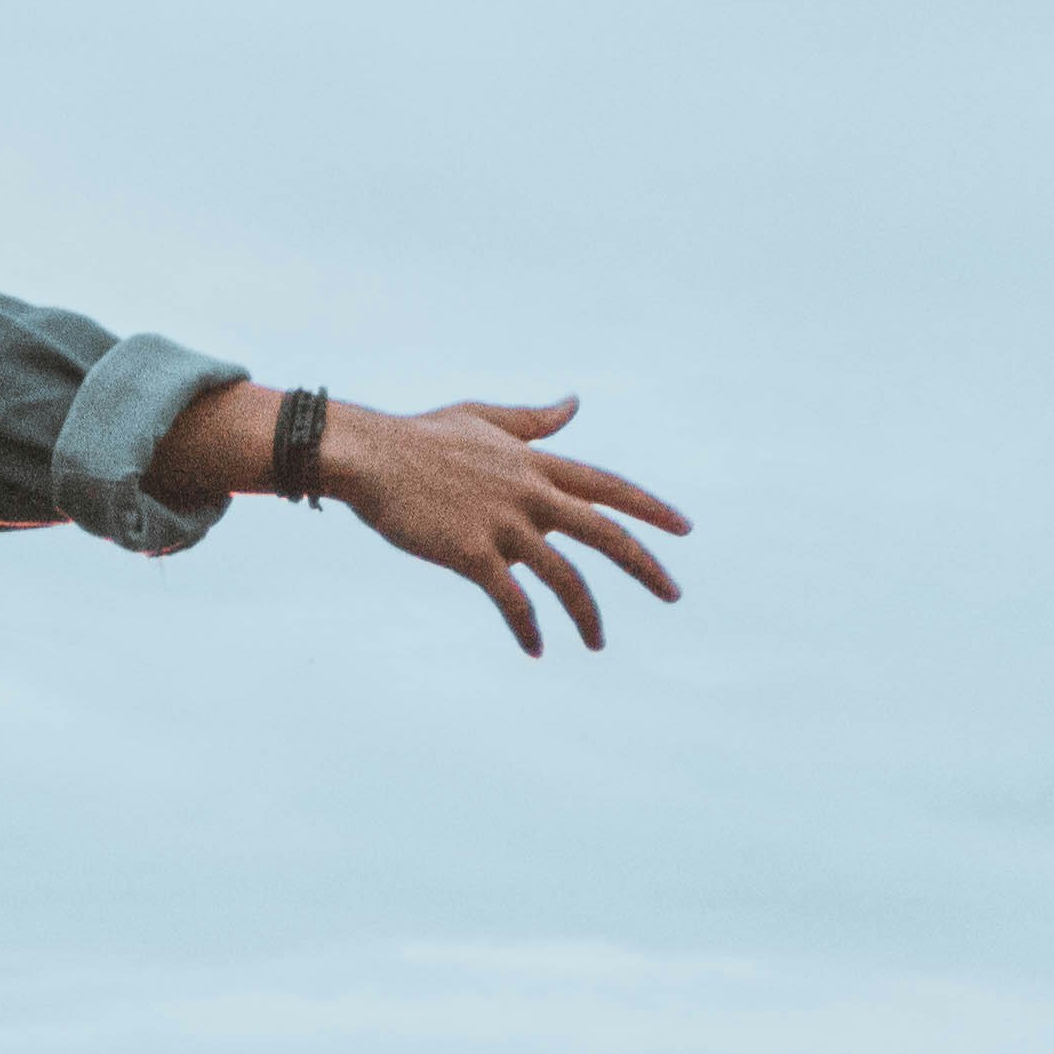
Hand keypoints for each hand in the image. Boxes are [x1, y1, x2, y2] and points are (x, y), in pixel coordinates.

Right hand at [324, 397, 686, 655]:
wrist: (369, 455)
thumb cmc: (420, 436)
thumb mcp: (484, 418)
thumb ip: (534, 422)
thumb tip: (575, 404)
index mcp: (535, 464)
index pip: (608, 486)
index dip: (649, 507)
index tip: (684, 528)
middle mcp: (529, 493)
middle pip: (604, 533)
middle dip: (645, 565)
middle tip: (675, 594)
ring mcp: (503, 523)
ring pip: (565, 576)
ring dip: (588, 615)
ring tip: (598, 644)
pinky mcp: (472, 553)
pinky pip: (513, 600)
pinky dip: (529, 628)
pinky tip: (536, 649)